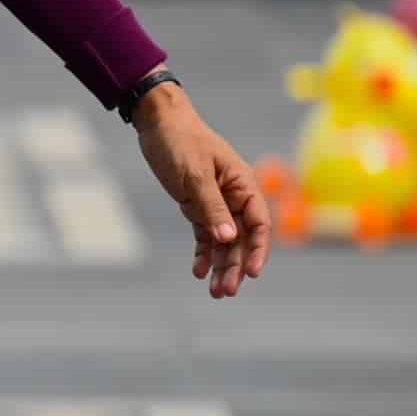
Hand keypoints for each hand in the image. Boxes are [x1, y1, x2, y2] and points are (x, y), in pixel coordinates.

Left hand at [133, 84, 272, 298]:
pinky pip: (205, 235)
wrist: (158, 123)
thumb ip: (211, 206)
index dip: (258, 250)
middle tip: (227, 292)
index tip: (253, 273)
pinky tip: (199, 271)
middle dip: (236, 266)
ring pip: (224, 241)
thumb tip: (230, 239)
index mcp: (243, 185)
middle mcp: (234, 197)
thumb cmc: (181, 142)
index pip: (259, 224)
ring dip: (221, 265)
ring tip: (216, 292)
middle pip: (241, 239)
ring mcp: (216, 202)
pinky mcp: (197, 205)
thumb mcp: (194, 174)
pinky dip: (203, 253)